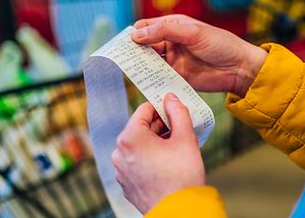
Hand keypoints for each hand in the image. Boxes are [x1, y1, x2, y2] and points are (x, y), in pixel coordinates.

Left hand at [112, 93, 204, 212]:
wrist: (179, 212)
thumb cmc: (182, 176)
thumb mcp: (185, 138)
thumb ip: (178, 112)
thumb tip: (171, 98)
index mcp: (130, 137)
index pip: (144, 109)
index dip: (162, 108)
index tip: (175, 111)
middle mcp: (119, 152)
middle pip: (140, 128)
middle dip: (160, 127)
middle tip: (179, 130)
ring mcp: (121, 170)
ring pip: (138, 146)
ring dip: (155, 143)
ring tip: (175, 149)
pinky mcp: (126, 184)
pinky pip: (136, 162)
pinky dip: (149, 159)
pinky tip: (166, 165)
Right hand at [132, 14, 267, 96]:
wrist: (239, 68)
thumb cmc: (220, 44)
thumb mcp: (192, 32)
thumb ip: (164, 31)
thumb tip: (136, 35)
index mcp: (173, 27)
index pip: (146, 27)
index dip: (134, 33)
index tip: (123, 43)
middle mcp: (170, 43)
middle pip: (144, 46)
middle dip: (133, 52)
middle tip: (122, 59)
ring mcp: (172, 61)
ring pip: (149, 63)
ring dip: (140, 67)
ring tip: (130, 72)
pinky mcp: (177, 78)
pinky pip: (159, 78)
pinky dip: (151, 80)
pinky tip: (144, 83)